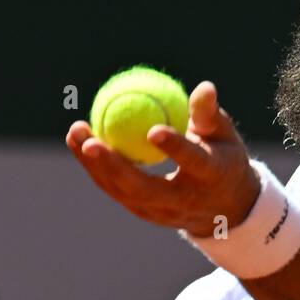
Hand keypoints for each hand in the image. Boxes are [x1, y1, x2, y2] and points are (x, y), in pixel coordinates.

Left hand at [65, 80, 259, 237]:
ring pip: (122, 191)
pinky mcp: (144, 213)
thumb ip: (209, 114)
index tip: (152, 130)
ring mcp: (161, 212)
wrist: (224, 207)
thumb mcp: (224, 135)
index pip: (192, 162)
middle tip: (90, 140)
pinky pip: (115, 190)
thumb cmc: (223, 159)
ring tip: (76, 132)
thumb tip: (204, 87)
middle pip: (143, 188)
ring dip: (94, 165)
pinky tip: (80, 142)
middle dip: (113, 166)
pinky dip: (95, 168)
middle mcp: (183, 200)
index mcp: (210, 177)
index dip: (173, 148)